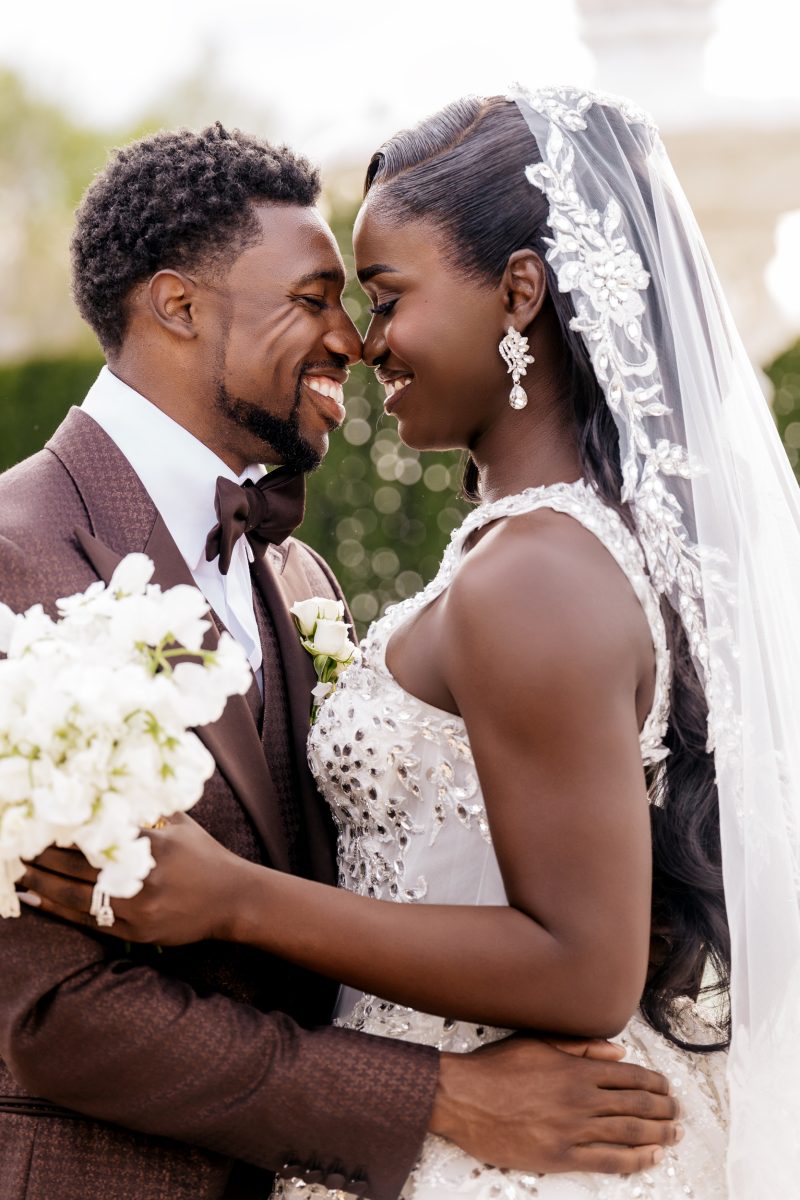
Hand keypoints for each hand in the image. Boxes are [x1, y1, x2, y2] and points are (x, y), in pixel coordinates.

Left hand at [18, 814, 247, 945]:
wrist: (233, 899)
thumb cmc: (205, 856)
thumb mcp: (180, 824)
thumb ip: (149, 809)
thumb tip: (116, 787)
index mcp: (152, 845)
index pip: (98, 837)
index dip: (65, 834)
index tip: (41, 824)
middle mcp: (142, 877)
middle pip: (81, 867)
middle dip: (46, 857)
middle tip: (17, 846)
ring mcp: (138, 908)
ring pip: (79, 896)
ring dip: (45, 884)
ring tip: (20, 873)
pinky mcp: (136, 932)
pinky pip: (89, 921)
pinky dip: (59, 910)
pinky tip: (38, 900)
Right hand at [429, 1035, 680, 1174]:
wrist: (461, 1098)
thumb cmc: (495, 1068)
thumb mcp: (538, 1043)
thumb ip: (581, 1046)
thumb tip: (618, 1052)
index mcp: (577, 1068)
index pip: (629, 1076)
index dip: (654, 1083)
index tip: (667, 1088)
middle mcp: (581, 1098)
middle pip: (637, 1105)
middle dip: (664, 1110)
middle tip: (678, 1114)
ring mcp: (573, 1129)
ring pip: (629, 1132)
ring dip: (658, 1133)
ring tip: (674, 1134)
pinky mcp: (560, 1156)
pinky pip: (608, 1161)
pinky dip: (634, 1160)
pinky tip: (650, 1158)